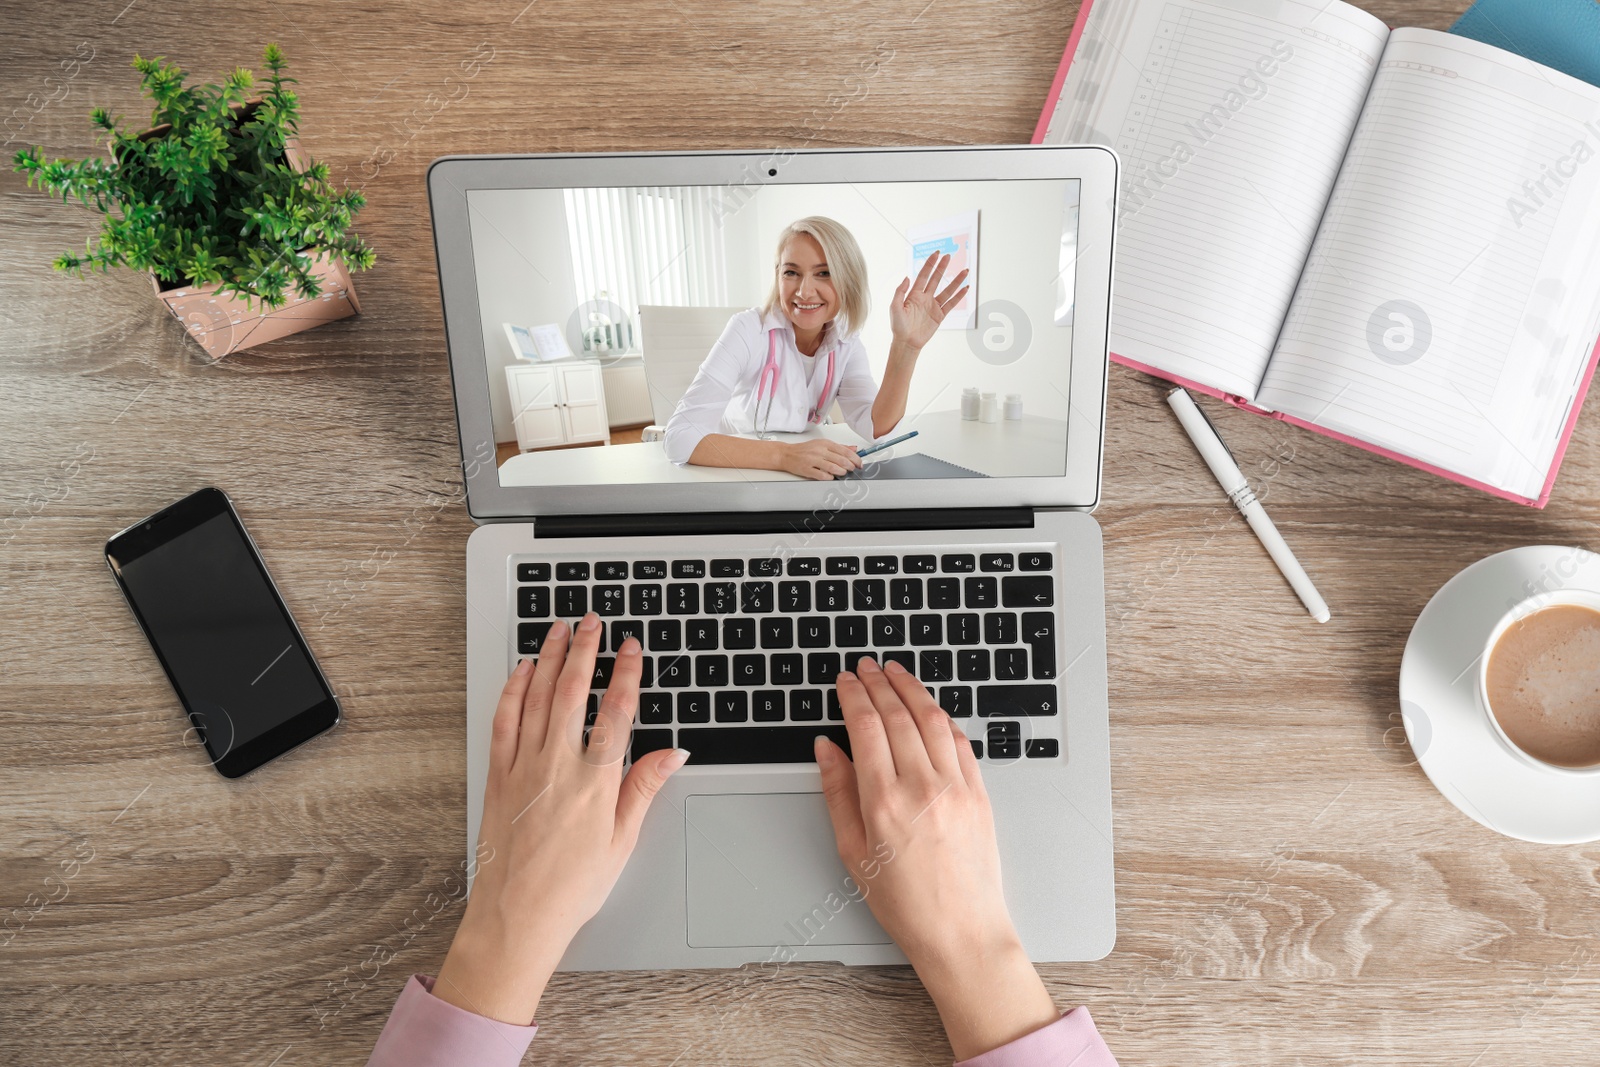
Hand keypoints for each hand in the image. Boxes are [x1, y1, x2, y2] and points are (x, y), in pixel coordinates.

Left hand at [434, 614, 687, 1023]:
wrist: (517, 916)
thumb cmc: (571, 887)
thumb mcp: (622, 840)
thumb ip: (644, 787)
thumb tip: (672, 752)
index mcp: (595, 782)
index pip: (616, 712)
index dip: (627, 674)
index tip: (632, 649)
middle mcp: (557, 767)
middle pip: (573, 692)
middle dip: (585, 650)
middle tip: (593, 621)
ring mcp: (523, 768)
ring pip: (537, 697)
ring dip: (549, 658)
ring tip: (559, 630)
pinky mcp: (498, 776)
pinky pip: (505, 721)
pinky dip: (513, 690)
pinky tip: (520, 671)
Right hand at [781, 439, 861, 479]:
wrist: (787, 454)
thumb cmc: (804, 450)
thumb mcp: (822, 444)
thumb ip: (839, 447)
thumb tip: (854, 448)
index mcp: (825, 443)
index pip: (845, 451)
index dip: (855, 458)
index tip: (859, 463)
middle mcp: (820, 451)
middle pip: (841, 460)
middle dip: (850, 466)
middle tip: (853, 469)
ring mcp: (813, 460)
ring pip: (833, 468)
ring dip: (841, 472)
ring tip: (843, 473)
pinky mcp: (807, 469)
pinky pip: (822, 475)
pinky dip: (829, 477)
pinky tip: (831, 477)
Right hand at [814, 658, 1058, 1059]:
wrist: (962, 932)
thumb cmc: (906, 903)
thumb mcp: (853, 851)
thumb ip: (837, 793)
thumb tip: (826, 749)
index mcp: (884, 802)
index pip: (865, 727)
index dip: (853, 695)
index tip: (845, 680)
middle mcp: (922, 787)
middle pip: (898, 715)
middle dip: (879, 683)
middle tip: (866, 666)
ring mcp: (956, 787)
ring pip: (932, 719)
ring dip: (912, 689)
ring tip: (896, 672)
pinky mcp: (980, 793)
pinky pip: (960, 741)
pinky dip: (942, 717)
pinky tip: (930, 708)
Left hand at [889, 252, 969, 350]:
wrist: (906, 342)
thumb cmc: (898, 326)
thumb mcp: (894, 307)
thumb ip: (900, 291)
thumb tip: (907, 277)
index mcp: (914, 294)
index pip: (924, 275)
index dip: (930, 264)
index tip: (936, 253)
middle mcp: (925, 298)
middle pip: (936, 279)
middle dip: (942, 267)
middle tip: (949, 256)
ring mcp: (933, 306)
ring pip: (947, 290)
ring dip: (956, 280)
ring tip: (965, 271)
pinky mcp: (940, 315)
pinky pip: (951, 304)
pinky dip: (959, 296)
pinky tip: (966, 288)